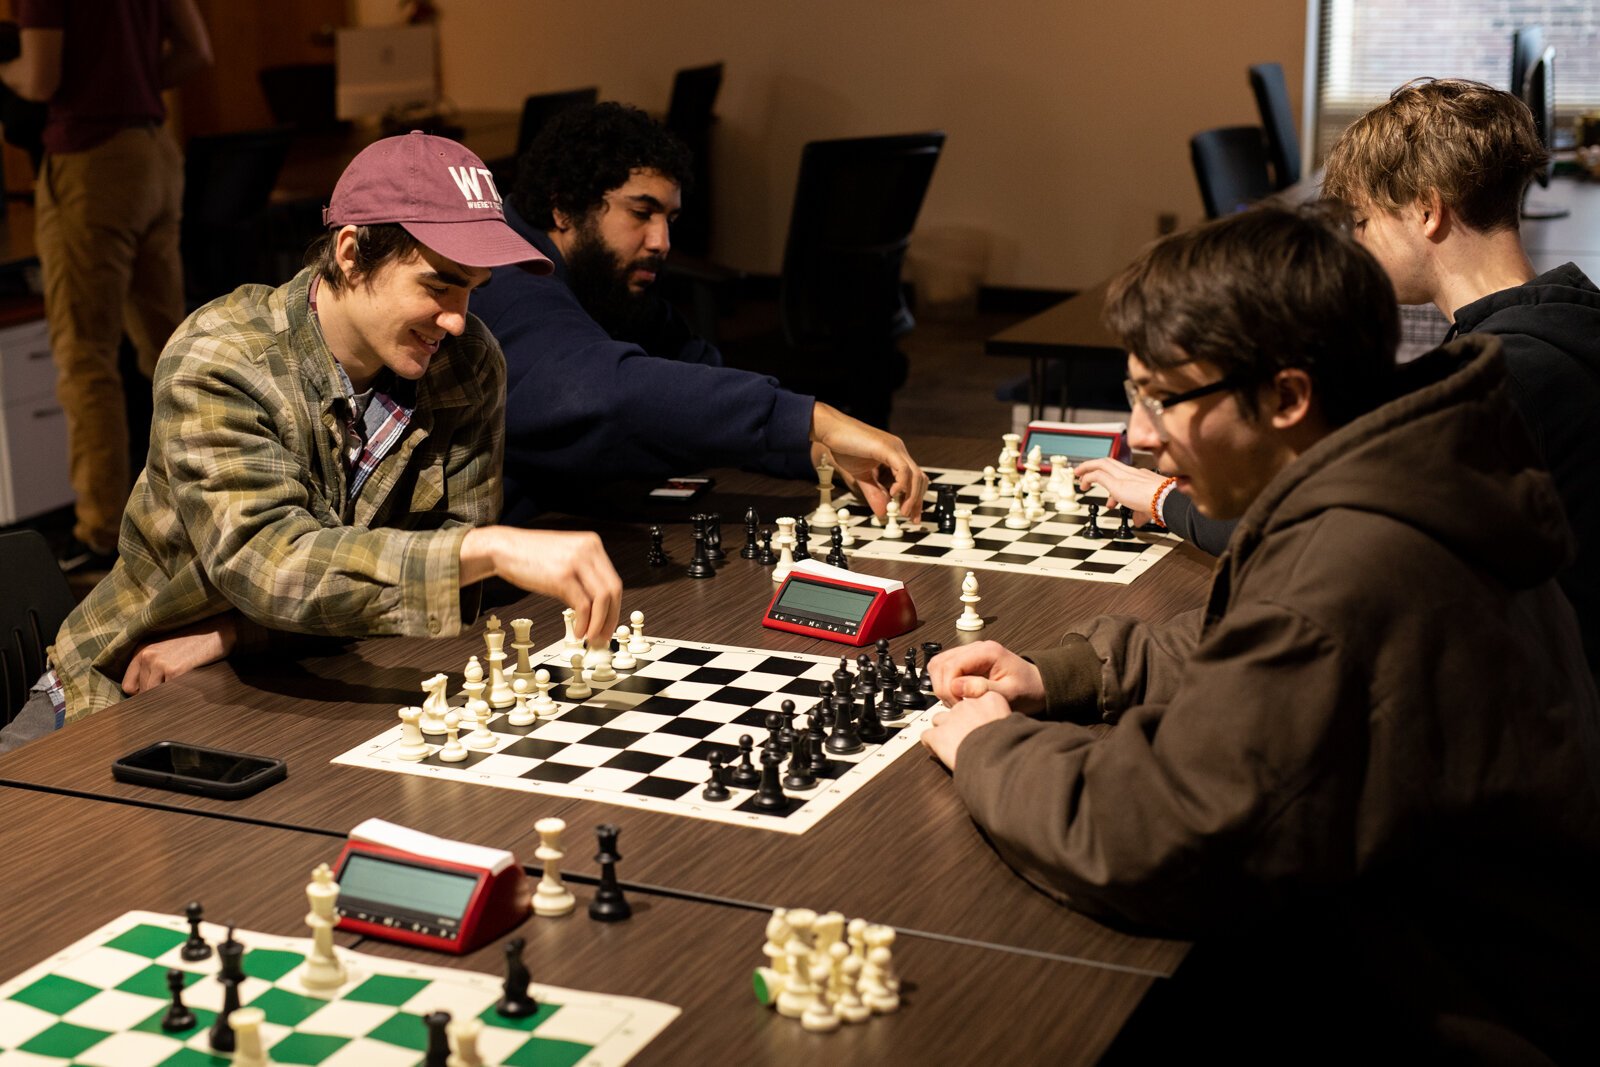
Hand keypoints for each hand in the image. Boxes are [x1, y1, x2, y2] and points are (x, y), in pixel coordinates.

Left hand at [121, 614, 238, 694]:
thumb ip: (152, 668)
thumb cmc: (196, 643)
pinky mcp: (175, 671)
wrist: (219, 631)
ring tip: (182, 689)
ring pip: (154, 696)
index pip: (128, 687)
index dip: (143, 693)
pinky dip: (178, 696)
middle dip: (157, 696)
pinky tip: (189, 687)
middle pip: (143, 693)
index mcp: (142, 651)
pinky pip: (169, 695)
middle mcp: (147, 656)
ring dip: (167, 698)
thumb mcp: (168, 650)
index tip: (157, 693)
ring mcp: (160, 663)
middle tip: (174, 690)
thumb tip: (145, 696)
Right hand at [461, 527, 621, 646]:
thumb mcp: (564, 560)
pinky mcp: (562, 576)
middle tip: (603, 637)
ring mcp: (576, 562)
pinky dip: (584, 623)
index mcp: (592, 545)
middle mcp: (588, 550)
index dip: (615, 607)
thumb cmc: (529, 556)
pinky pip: (582, 605)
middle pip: (613, 591)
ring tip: (591, 638)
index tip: (609, 624)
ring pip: (602, 599)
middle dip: (610, 618)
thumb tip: (594, 608)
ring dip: (598, 624)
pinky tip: (578, 631)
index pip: (614, 581)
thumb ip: (582, 577)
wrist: (503, 548)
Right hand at [811, 402, 927, 521]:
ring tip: (902, 511)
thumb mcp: (861, 477)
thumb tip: (882, 513)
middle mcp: (898, 451)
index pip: (914, 479)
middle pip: (920, 478)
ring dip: (912, 497)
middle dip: (917, 501)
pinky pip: (903, 469)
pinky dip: (902, 484)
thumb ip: (873, 493)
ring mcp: (895, 448)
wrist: (830, 430)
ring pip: (915, 475)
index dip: (915, 498)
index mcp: (894, 456)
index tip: (910, 515)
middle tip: (911, 518)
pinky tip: (893, 494)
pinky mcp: (887, 448)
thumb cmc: (843, 448)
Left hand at [921, 690, 1012, 770]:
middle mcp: (968, 705)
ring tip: (953, 746)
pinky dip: (931, 745)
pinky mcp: (938, 735)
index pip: (976, 699)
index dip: (975, 713)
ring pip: (939, 719)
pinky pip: (927, 736)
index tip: (978, 723)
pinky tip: (939, 753)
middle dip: (959, 723)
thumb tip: (1002, 729)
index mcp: (990, 700)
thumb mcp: (1013, 727)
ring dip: (944, 732)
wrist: (999, 759)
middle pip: (957, 709)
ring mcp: (951, 718)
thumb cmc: (1010, 746)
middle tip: (967, 738)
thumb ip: (1002, 721)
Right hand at [927, 640, 1045, 712]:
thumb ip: (984, 689)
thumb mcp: (1010, 693)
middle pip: (940, 663)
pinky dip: (945, 685)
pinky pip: (944, 670)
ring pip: (938, 665)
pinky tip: (958, 697)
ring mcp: (968, 653)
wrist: (1037, 686)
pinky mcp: (965, 662)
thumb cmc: (1028, 689)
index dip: (948, 687)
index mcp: (987, 652)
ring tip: (957, 702)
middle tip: (957, 706)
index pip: (951, 665)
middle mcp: (975, 648)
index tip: (958, 705)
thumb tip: (957, 686)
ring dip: (941, 686)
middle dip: (943, 688)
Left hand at [1072, 458, 1165, 524]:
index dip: (1113, 479)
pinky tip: (1083, 485)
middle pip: (1110, 462)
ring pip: (1102, 463)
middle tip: (1084, 472)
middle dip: (1096, 465)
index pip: (1123, 472)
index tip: (1109, 492)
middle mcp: (1133, 472)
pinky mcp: (1117, 482)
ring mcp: (1124, 475)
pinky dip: (1088, 477)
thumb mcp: (1150, 509)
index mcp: (1143, 477)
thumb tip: (1138, 520)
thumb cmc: (1164, 504)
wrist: (1168, 500)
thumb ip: (1142, 514)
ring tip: (1079, 476)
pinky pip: (1097, 475)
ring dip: (1088, 467)